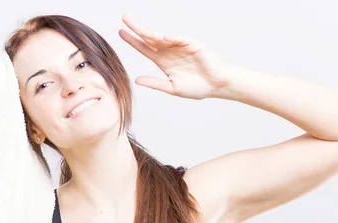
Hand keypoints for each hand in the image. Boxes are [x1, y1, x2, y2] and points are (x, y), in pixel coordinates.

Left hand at [119, 13, 234, 99]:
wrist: (216, 86)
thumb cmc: (197, 87)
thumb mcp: (172, 87)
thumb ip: (155, 83)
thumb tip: (137, 80)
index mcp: (163, 61)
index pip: (145, 48)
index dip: (133, 41)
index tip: (121, 33)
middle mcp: (170, 51)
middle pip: (150, 38)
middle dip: (137, 28)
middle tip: (125, 18)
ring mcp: (181, 47)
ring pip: (162, 37)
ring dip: (150, 32)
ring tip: (137, 28)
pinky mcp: (193, 45)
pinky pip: (181, 40)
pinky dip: (172, 38)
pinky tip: (162, 37)